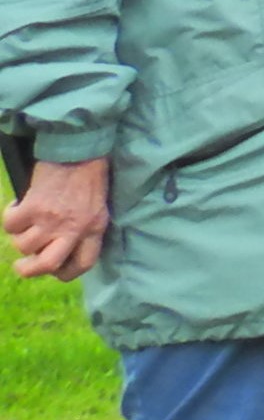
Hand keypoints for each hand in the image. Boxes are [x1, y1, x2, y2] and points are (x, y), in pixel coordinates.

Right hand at [5, 158, 108, 282]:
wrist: (79, 145)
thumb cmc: (89, 173)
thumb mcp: (97, 204)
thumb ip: (84, 226)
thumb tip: (59, 246)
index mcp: (96, 227)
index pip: (83, 263)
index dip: (65, 273)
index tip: (54, 270)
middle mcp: (74, 228)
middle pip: (47, 266)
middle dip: (30, 270)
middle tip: (22, 264)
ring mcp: (52, 219)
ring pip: (23, 245)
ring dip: (19, 236)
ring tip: (25, 221)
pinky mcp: (33, 207)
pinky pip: (10, 225)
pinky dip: (9, 216)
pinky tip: (17, 205)